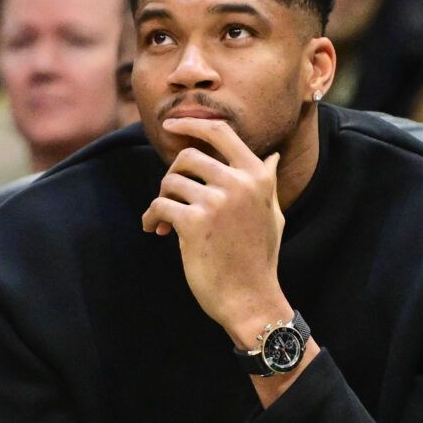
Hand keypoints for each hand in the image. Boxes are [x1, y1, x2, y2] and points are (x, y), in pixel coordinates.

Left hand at [140, 116, 289, 344]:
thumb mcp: (272, 214)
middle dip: (173, 174)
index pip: (221, 132)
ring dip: (162, 199)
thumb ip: (266, 182)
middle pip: (188, 156)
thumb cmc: (259, 259)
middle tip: (170, 196)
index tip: (170, 124)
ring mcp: (216, 202)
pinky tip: (153, 229)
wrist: (250, 299)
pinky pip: (160, 205)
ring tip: (164, 221)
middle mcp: (238, 183)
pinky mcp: (193, 223)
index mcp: (257, 177)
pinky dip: (150, 217)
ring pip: (171, 182)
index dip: (192, 123)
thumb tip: (271, 156)